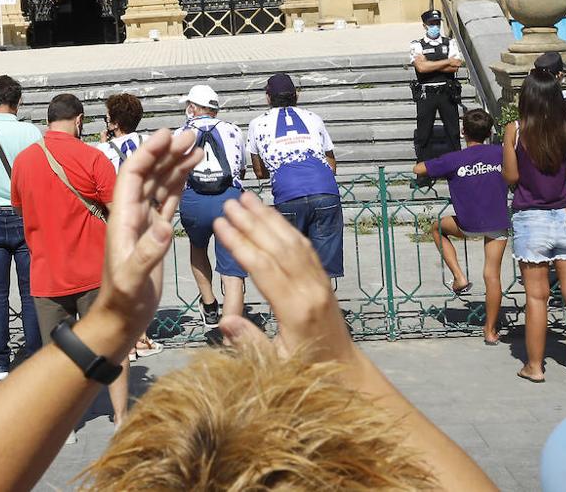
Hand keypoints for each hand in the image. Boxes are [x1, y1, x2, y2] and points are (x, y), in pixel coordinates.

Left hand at [90, 128, 201, 346]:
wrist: (123, 318)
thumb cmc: (124, 300)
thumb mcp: (133, 278)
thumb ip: (148, 253)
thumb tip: (164, 225)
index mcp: (123, 217)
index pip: (133, 174)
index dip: (148, 153)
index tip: (168, 135)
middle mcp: (132, 214)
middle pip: (148, 173)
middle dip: (167, 152)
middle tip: (191, 135)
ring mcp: (144, 222)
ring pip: (160, 184)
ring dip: (175, 165)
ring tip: (196, 147)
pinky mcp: (155, 232)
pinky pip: (167, 200)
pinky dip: (178, 184)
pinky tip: (189, 171)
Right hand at [212, 191, 352, 362]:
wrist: (345, 367)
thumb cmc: (305, 367)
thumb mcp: (275, 364)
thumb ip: (250, 343)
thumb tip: (225, 321)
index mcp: (295, 310)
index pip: (262, 268)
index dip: (239, 244)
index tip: (220, 225)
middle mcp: (309, 290)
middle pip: (278, 247)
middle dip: (251, 222)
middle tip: (229, 203)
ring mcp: (320, 281)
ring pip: (293, 241)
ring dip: (269, 217)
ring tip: (247, 198)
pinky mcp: (324, 278)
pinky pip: (305, 247)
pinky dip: (286, 227)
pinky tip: (271, 215)